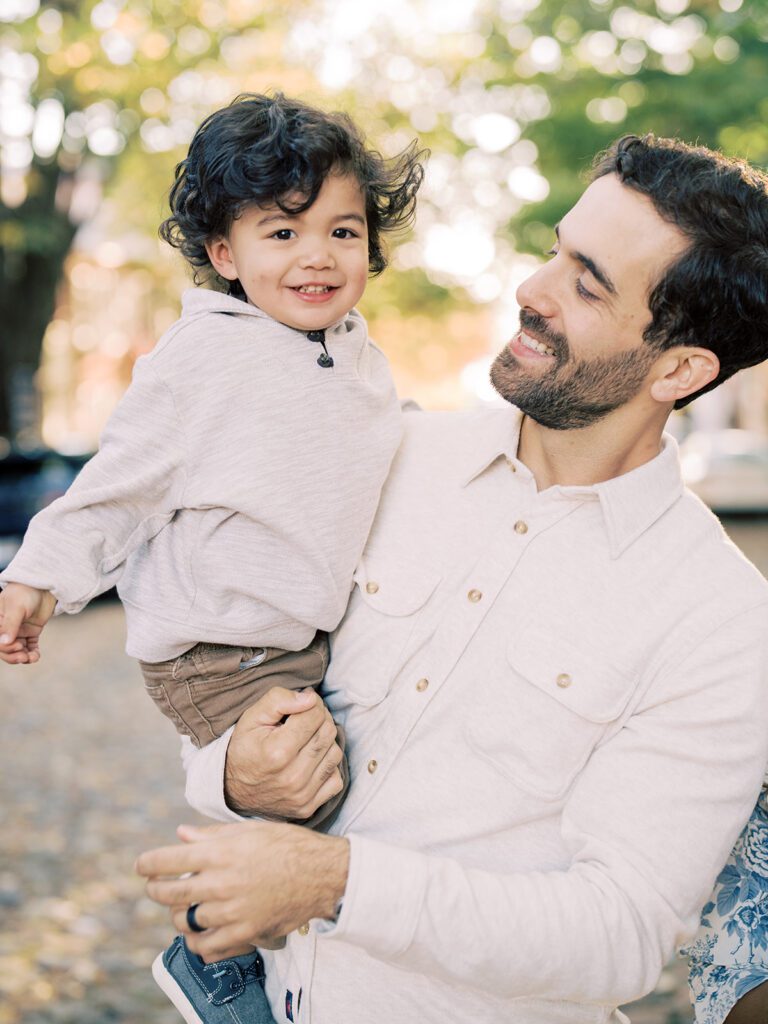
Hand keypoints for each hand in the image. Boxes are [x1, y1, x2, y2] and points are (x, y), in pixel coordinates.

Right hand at [0, 583, 56, 663]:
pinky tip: (36, 656)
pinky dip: (32, 653)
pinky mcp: (31, 633)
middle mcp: (6, 629)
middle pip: (5, 649)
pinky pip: (29, 647)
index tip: (18, 645)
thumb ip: (10, 624)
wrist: (44, 586)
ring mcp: (18, 631)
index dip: (5, 648)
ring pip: (16, 651)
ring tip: (32, 658)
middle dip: (13, 655)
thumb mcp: (16, 607)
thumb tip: (4, 642)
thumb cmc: (25, 592)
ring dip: (23, 657)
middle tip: (24, 656)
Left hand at [136, 821, 349, 960]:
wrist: (321, 874)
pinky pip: (206, 945)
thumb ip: (212, 835)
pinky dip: (195, 941)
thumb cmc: (287, 845)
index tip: (141, 866)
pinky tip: (196, 932)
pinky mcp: (244, 933)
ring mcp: (231, 911)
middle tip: (155, 886)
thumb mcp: (250, 830)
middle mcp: (221, 883)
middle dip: (155, 890)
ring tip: (182, 907)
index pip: (168, 860)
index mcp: (220, 853)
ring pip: (185, 920)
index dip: (148, 864)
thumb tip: (181, 834)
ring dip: (177, 914)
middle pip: (169, 893)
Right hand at [224, 687, 343, 818]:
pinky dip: (328, 767)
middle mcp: (292, 776)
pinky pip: (336, 779)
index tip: (302, 703)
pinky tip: (311, 761)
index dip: (312, 703)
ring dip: (325, 741)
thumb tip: (310, 698)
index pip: (314, 715)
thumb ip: (279, 700)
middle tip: (305, 718)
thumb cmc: (245, 748)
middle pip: (328, 732)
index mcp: (277, 751)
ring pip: (335, 753)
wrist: (231, 790)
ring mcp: (302, 795)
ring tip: (307, 739)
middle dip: (320, 718)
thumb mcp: (252, 717)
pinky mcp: (308, 807)